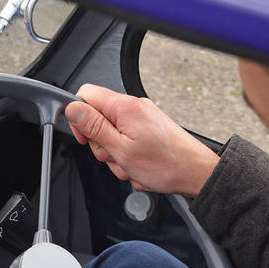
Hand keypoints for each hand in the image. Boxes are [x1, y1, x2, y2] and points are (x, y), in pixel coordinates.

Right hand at [65, 84, 218, 196]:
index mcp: (125, 107)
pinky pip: (126, 141)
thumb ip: (94, 127)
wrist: (195, 173)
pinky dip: (128, 156)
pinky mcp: (148, 129)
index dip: (78, 117)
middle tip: (115, 156)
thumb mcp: (120, 149)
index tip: (85, 138)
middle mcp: (134, 107)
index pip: (86, 95)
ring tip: (131, 164)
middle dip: (101, 143)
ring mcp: (142, 118)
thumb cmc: (166, 164)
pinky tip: (139, 166)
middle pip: (97, 118)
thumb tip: (72, 108)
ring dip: (116, 155)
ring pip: (111, 134)